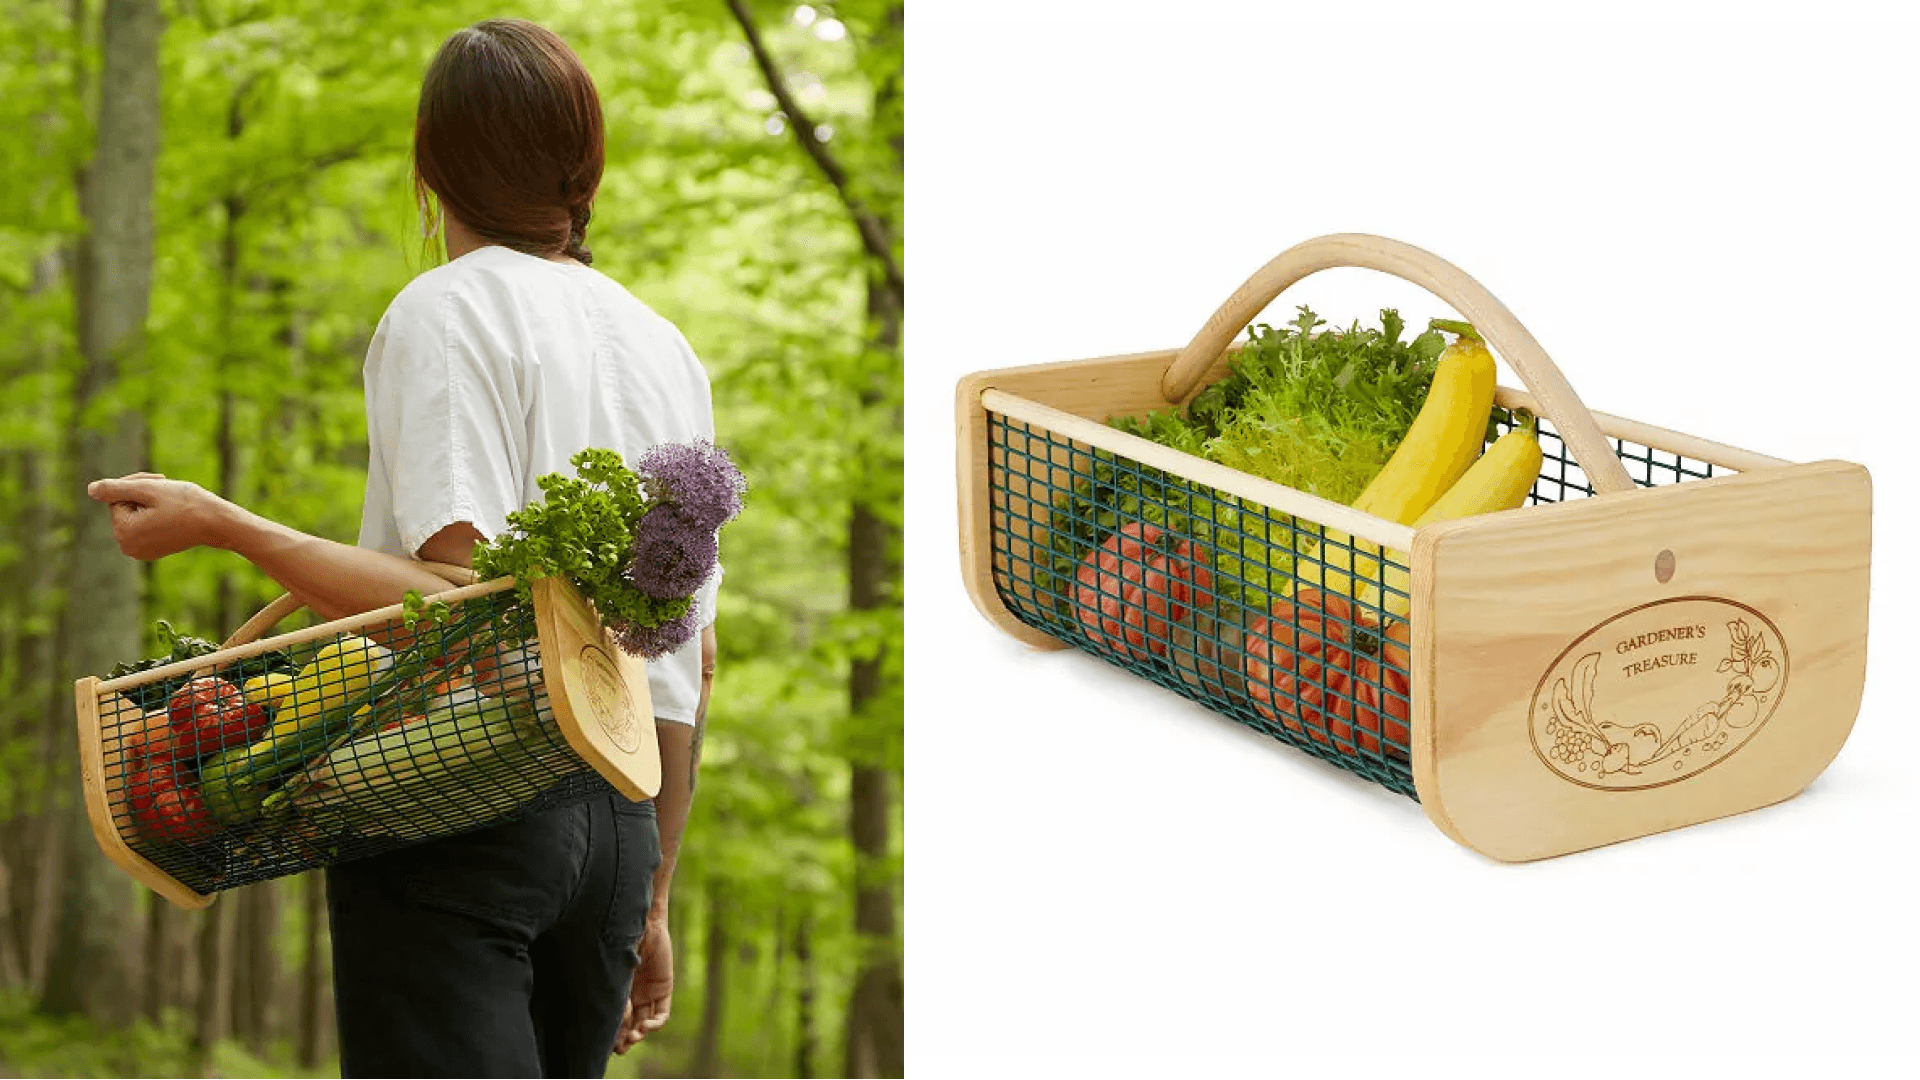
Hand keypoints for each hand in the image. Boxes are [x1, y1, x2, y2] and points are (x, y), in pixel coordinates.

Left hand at [86, 473, 238, 559]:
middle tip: (166, 486)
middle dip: (140, 495)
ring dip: (148, 504)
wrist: (216, 523)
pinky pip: (143, 527)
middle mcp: (128, 547)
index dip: (135, 485)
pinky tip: (174, 515)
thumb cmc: (186, 504)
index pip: (116, 498)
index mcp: (124, 532)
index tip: (159, 481)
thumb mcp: (148, 490)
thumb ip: (115, 489)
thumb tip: (90, 490)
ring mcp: (140, 552)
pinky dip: (155, 516)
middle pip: (123, 508)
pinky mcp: (152, 551)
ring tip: (171, 502)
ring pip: (133, 516)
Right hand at [614, 915, 672, 1053]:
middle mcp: (631, 993)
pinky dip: (655, 1024)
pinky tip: (645, 1027)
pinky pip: (661, 1014)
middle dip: (623, 1039)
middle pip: (628, 1024)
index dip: (610, 1032)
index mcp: (616, 988)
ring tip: (632, 1039)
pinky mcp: (664, 989)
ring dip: (638, 1034)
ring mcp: (648, 992)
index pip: (614, 1017)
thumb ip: (613, 991)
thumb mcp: (615, 969)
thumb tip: (609, 1018)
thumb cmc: (622, 940)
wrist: (643, 922)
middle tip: (619, 1049)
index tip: (605, 1043)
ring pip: (644, 1023)